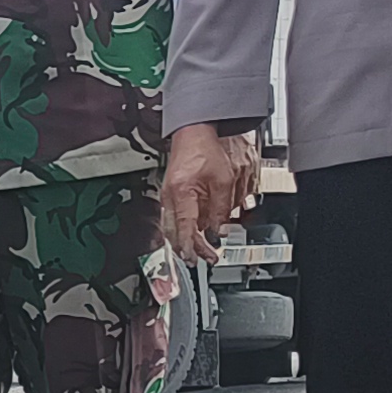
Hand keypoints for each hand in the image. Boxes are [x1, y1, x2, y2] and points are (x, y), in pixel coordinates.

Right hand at [160, 124, 258, 258]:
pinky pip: (173, 219)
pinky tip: (194, 233)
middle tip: (203, 258)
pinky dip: (183, 229)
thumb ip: (222, 209)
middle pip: (174, 233)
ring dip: (185, 240)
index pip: (184, 229)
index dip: (192, 246)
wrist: (193, 134)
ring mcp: (167, 197)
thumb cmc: (205, 150)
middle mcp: (169, 198)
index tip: (198, 258)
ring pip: (171, 228)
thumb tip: (219, 230)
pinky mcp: (170, 196)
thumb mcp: (224, 180)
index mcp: (182, 193)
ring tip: (200, 249)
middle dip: (188, 248)